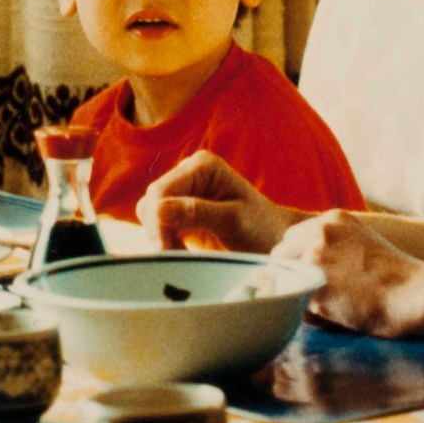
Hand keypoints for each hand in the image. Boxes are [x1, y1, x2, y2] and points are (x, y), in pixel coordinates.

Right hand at [137, 150, 298, 253]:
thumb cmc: (261, 229)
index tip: (167, 248)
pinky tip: (182, 253)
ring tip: (183, 255)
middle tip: (176, 256)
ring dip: (160, 237)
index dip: (158, 220)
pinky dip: (163, 242)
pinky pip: (156, 225)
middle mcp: (189, 173)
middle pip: (152, 201)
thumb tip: (157, 210)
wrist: (274, 243)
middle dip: (159, 230)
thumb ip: (197, 212)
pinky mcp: (180, 212)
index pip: (162, 190)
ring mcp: (183, 192)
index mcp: (203, 166)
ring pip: (149, 214)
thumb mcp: (233, 221)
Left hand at [270, 211, 423, 338]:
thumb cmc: (395, 275)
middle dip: (293, 273)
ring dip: (300, 292)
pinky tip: (336, 314)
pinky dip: (311, 313)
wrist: (415, 294)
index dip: (300, 258)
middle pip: (281, 254)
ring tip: (330, 303)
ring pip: (285, 279)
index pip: (292, 237)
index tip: (316, 274)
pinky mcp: (315, 287)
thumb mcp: (362, 240)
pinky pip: (297, 303)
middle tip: (317, 290)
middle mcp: (319, 233)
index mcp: (332, 219)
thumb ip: (333, 242)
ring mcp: (315, 258)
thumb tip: (302, 260)